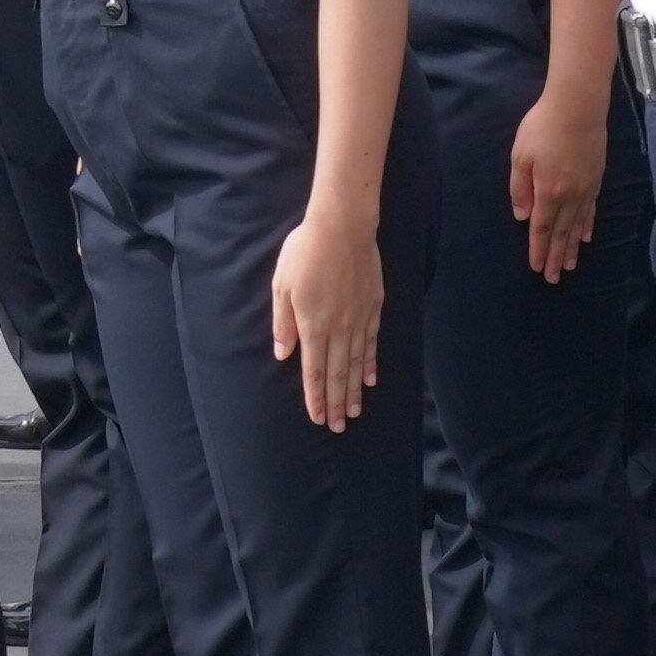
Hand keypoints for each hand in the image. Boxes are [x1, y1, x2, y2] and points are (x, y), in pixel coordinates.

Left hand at [267, 209, 383, 430]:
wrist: (342, 229)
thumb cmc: (304, 253)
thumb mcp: (282, 286)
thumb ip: (283, 323)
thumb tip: (283, 354)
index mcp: (312, 324)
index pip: (314, 370)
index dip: (315, 396)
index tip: (317, 417)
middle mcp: (338, 328)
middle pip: (337, 374)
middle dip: (335, 403)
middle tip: (336, 427)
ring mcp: (359, 319)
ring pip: (356, 364)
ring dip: (354, 390)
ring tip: (353, 412)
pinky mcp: (373, 308)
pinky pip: (372, 344)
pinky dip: (370, 364)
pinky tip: (370, 380)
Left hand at [506, 81, 608, 280]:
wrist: (577, 109)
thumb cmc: (542, 128)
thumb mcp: (520, 156)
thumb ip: (520, 188)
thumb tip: (522, 216)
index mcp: (548, 192)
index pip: (542, 228)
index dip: (539, 249)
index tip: (537, 268)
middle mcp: (569, 196)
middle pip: (561, 233)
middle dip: (555, 256)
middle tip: (553, 278)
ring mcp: (585, 189)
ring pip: (577, 226)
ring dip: (572, 247)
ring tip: (569, 266)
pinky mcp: (595, 180)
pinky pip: (591, 210)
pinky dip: (587, 226)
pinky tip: (585, 237)